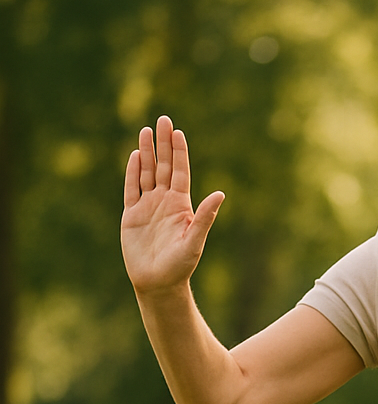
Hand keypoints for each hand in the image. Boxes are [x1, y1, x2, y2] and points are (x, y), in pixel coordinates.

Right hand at [121, 115, 223, 294]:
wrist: (158, 283)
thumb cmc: (180, 266)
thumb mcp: (195, 241)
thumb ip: (205, 217)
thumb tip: (220, 194)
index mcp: (181, 205)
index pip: (180, 172)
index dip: (179, 152)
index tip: (177, 132)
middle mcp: (165, 202)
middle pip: (164, 166)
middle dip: (163, 144)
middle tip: (162, 119)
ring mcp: (147, 207)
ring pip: (147, 173)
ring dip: (147, 152)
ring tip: (146, 131)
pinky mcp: (131, 215)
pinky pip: (131, 189)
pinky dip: (133, 173)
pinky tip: (135, 156)